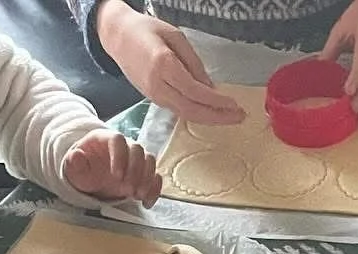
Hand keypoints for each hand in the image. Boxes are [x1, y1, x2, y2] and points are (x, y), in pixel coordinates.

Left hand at [62, 129, 162, 206]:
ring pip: (150, 161)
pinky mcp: (144, 174)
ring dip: (147, 180)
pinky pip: (156, 178)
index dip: (120, 156)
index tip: (116, 176)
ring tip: (137, 196)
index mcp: (106, 139)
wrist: (92, 177)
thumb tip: (76, 156)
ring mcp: (136, 159)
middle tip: (128, 190)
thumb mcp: (73, 169)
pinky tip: (146, 203)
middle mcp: (124, 146)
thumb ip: (73, 163)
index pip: (118, 140)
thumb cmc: (83, 170)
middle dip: (136, 171)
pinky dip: (154, 190)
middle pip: (138, 150)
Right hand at [95, 0, 244, 123]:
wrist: (117, 37)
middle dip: (218, 117)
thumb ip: (193, 63)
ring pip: (186, 114)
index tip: (235, 104)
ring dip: (210, 118)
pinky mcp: (154, 99)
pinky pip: (179, 110)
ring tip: (230, 117)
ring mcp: (154, 96)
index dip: (217, 101)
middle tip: (240, 117)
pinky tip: (212, 112)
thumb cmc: (147, 30)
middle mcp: (158, 86)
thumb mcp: (175, 37)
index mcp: (163, 66)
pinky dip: (198, 113)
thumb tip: (210, 88)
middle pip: (192, 110)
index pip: (196, 92)